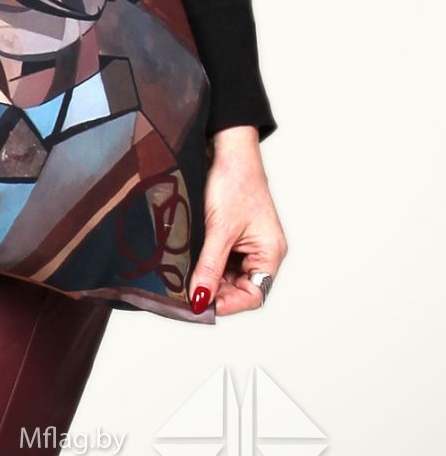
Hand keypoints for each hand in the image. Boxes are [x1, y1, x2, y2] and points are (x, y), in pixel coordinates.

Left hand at [188, 125, 286, 316]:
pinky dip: (204, 264)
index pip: (253, 295)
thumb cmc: (235, 183)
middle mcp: (261, 252)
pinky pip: (218, 259)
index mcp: (270, 253)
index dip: (227, 304)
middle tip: (185, 293)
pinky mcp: (231, 235)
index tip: (200, 305)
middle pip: (239, 288)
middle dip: (214, 291)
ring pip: (226, 275)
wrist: (227, 150)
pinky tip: (187, 263)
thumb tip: (200, 298)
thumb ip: (210, 266)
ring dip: (207, 278)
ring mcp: (246, 244)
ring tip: (184, 277)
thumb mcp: (220, 230)